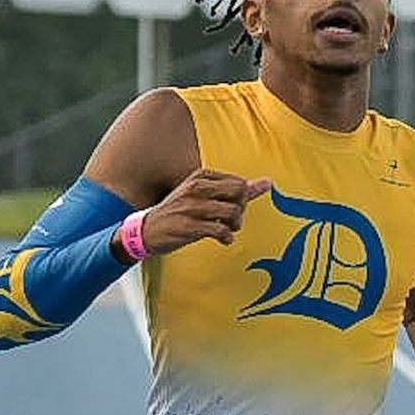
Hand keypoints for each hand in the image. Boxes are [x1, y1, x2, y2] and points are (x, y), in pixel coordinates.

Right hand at [141, 169, 271, 255]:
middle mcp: (197, 188)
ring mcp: (192, 207)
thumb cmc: (180, 211)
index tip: (230, 208)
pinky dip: (226, 237)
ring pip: (232, 213)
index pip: (239, 183)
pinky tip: (222, 239)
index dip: (241, 199)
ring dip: (235, 226)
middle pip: (239, 195)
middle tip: (231, 219)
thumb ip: (236, 189)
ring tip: (227, 230)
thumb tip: (267, 182)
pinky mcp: (189, 227)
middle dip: (241, 210)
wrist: (147, 230)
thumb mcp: (204, 194)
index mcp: (201, 176)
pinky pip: (220, 231)